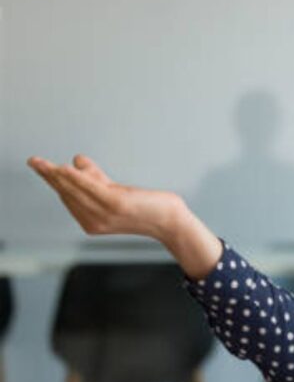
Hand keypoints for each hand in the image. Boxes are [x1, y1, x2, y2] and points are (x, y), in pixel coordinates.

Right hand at [26, 154, 185, 241]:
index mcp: (90, 221)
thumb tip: (76, 159)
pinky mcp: (115, 204)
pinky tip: (66, 167)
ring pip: (75, 190)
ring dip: (56, 175)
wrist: (171, 222)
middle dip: (49, 176)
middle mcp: (93, 221)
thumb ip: (96, 179)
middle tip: (33, 161)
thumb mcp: (116, 192)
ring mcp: (104, 214)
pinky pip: (91, 188)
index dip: (55, 179)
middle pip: (67, 193)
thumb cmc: (147, 206)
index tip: (41, 165)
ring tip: (42, 163)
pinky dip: (77, 177)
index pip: (68, 197)